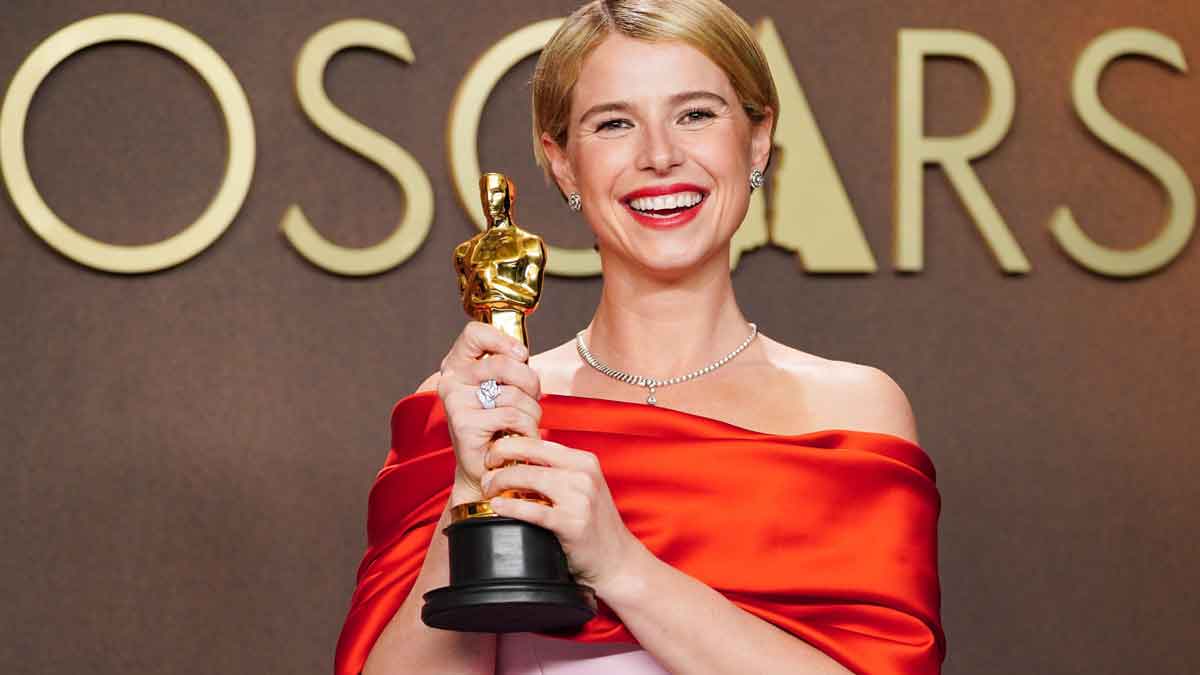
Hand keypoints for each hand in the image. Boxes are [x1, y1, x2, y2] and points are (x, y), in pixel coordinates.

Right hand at [437, 322, 541, 502]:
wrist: (485, 470)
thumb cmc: (499, 424)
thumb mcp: (503, 387)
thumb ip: (509, 365)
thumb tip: (521, 353)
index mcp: (457, 365)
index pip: (474, 333)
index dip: (503, 339)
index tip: (522, 355)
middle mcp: (451, 380)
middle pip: (504, 363)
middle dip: (531, 382)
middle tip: (532, 397)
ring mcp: (455, 402)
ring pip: (513, 394)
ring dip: (531, 411)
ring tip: (523, 424)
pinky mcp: (464, 425)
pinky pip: (512, 417)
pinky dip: (527, 429)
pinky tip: (520, 437)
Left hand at [481, 435, 645, 595]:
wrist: (617, 560)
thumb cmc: (593, 525)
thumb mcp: (582, 488)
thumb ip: (558, 472)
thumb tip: (518, 458)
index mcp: (584, 461)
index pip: (538, 442)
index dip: (509, 445)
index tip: (492, 456)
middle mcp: (583, 474)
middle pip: (529, 455)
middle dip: (498, 461)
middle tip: (485, 473)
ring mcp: (579, 497)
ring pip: (527, 477)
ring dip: (499, 482)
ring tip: (488, 490)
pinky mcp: (572, 523)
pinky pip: (532, 510)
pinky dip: (509, 507)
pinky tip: (497, 507)